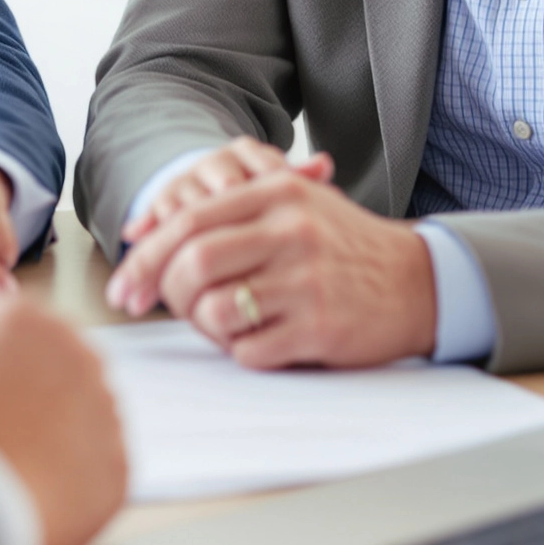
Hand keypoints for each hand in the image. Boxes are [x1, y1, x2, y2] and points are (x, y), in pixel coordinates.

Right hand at [0, 290, 127, 544]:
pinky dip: (73, 495)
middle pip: (64, 376)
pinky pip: (99, 478)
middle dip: (40, 410)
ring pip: (86, 427)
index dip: (5, 379)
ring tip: (11, 480)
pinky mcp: (115, 464)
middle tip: (1, 446)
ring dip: (59, 451)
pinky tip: (34, 505)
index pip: (26, 339)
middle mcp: (72, 349)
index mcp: (17, 318)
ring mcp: (102, 407)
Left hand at [107, 152, 437, 367]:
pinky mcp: (320, 327)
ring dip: (205, 326)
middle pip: (192, 263)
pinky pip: (249, 350)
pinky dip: (240, 351)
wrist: (418, 282)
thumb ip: (224, 209)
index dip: (145, 256)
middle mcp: (290, 231)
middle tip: (168, 308)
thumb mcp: (292, 203)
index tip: (124, 286)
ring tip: (223, 324)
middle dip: (167, 293)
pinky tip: (260, 340)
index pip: (187, 220)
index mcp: (277, 192)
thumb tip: (141, 227)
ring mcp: (306, 280)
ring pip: (215, 309)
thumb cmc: (340, 245)